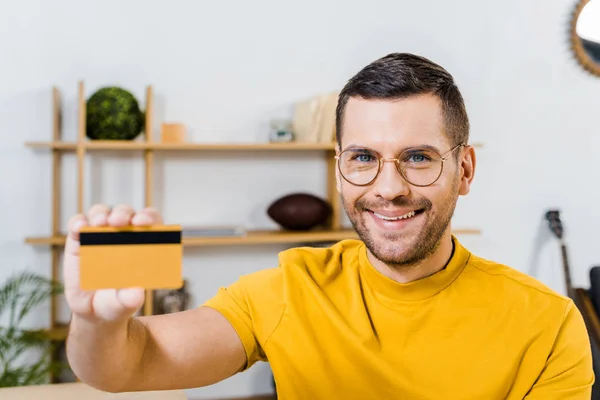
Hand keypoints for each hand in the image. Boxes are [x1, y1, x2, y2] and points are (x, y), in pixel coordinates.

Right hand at [64, 204, 162, 322]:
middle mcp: (122, 236)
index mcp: (142, 245)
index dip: (149, 218)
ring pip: (102, 213)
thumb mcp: (124, 304)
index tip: (145, 223)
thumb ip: (130, 299)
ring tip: (100, 223)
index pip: (150, 223)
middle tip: (119, 222)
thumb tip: (136, 293)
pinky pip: (78, 224)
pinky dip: (78, 222)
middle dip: (123, 214)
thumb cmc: (117, 303)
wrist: (93, 312)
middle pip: (126, 214)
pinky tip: (79, 228)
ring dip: (101, 214)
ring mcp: (99, 236)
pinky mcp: (78, 240)